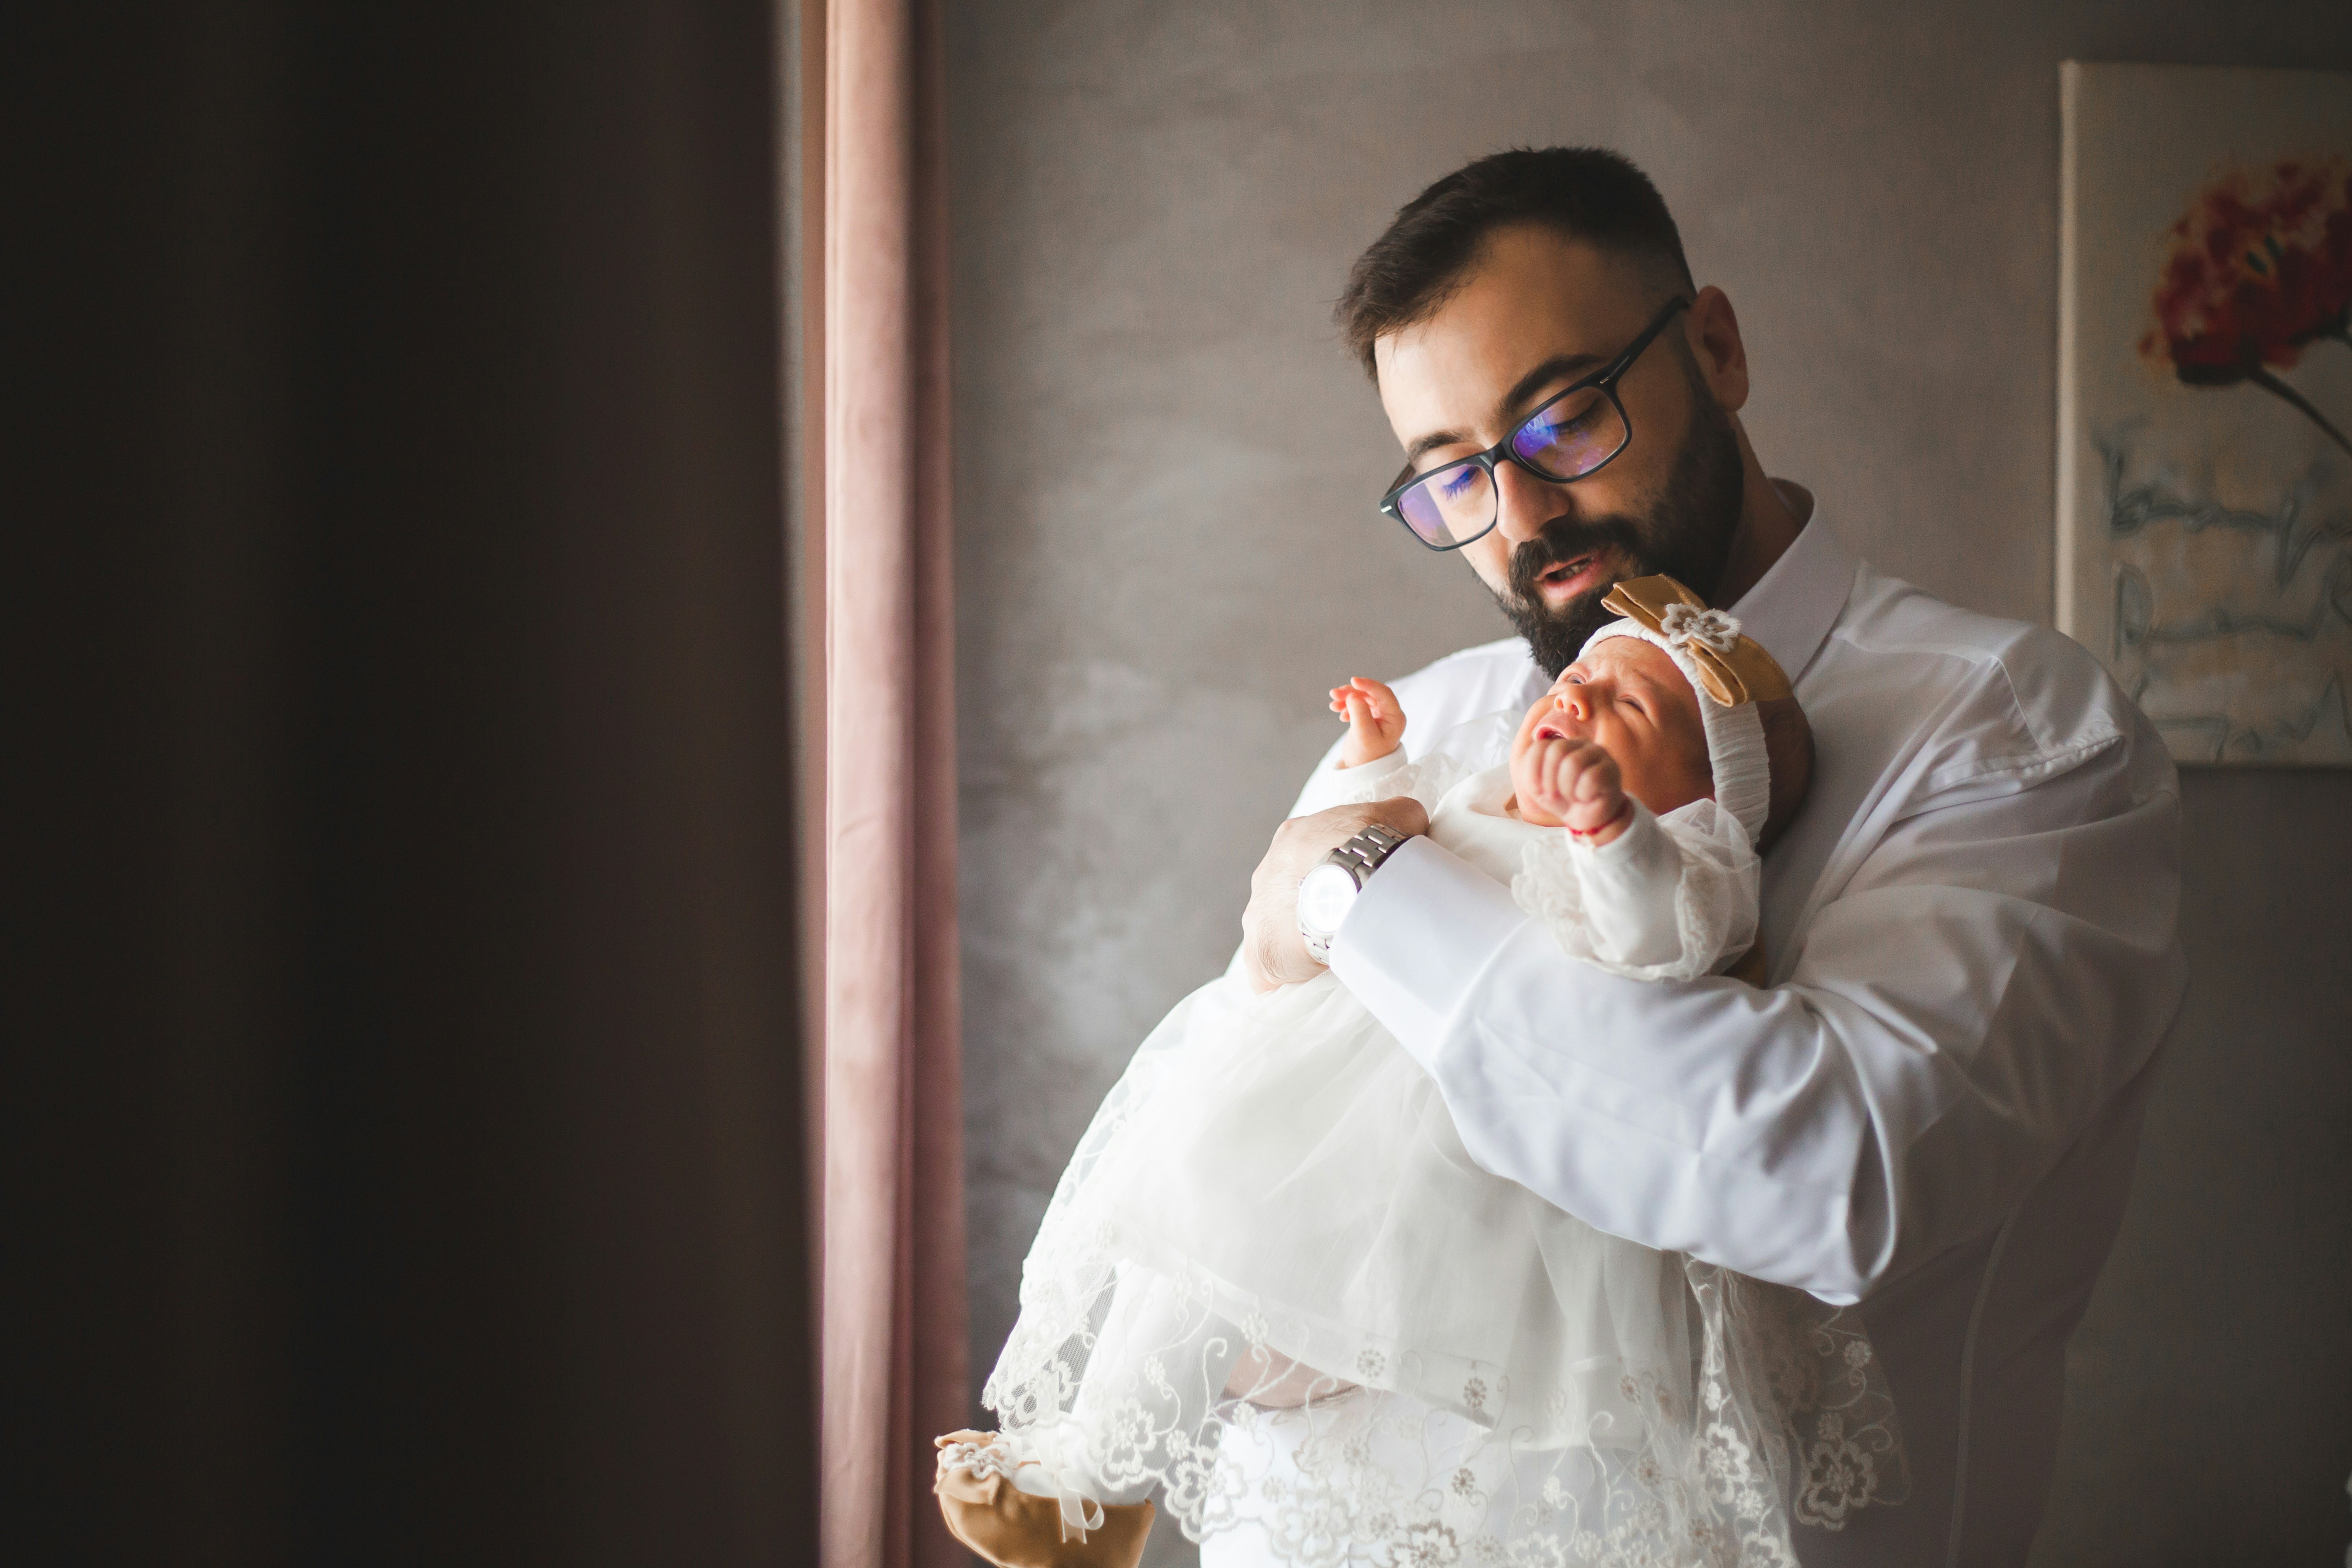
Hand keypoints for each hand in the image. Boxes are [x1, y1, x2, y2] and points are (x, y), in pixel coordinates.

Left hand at [1239, 797, 1429, 991]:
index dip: (1334, 870)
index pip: (1310, 856)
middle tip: (1350, 923)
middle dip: (1317, 908)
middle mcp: (1267, 875)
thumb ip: (1397, 816)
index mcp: (1293, 839)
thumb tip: (1408, 820)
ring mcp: (1258, 914)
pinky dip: (1291, 980)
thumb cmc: (1368, 846)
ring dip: (1304, 942)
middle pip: (1292, 895)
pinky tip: (1313, 987)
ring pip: (1280, 933)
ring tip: (1339, 954)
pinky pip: (1271, 973)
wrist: (1348, 882)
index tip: (1356, 888)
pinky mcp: (1260, 955)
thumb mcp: (1394, 816)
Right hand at [1328, 677, 1405, 767]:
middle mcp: (1389, 714)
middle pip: (1370, 694)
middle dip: (1352, 692)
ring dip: (1346, 698)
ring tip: (1332, 704)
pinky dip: (1346, 706)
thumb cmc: (1367, 757)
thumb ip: (1360, 714)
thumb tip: (1353, 695)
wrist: (1362, 772)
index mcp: (1395, 718)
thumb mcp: (1363, 736)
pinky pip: (1357, 705)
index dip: (1369, 685)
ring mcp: (1379, 715)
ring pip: (1362, 698)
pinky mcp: (1368, 717)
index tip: (1353, 681)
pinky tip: (1339, 714)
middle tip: (1333, 694)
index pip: (1384, 694)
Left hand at [1514, 735, 1631, 841]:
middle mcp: (1579, 743)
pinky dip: (1583, 794)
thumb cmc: (1564, 800)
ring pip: (1573, 762)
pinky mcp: (1611, 768)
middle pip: (1556, 750)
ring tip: (1573, 796)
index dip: (1534, 772)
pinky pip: (1590, 778)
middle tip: (1555, 796)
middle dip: (1550, 780)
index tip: (1540, 790)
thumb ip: (1531, 774)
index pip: (1539, 747)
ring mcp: (1597, 753)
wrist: (1588, 819)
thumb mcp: (1539, 789)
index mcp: (1560, 745)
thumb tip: (1536, 766)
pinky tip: (1587, 797)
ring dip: (1567, 788)